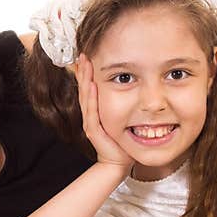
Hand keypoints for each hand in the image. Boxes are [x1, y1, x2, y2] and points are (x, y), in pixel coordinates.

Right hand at [76, 53, 132, 168]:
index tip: (88, 55)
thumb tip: (133, 86)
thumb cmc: (122, 141)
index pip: (89, 87)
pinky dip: (91, 97)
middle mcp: (90, 114)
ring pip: (86, 97)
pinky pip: (92, 111)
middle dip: (84, 71)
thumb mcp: (123, 118)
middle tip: (83, 54)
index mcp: (95, 110)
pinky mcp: (94, 130)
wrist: (118, 162)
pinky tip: (92, 85)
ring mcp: (90, 122)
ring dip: (85, 79)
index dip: (87, 71)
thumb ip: (123, 104)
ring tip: (85, 64)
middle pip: (84, 88)